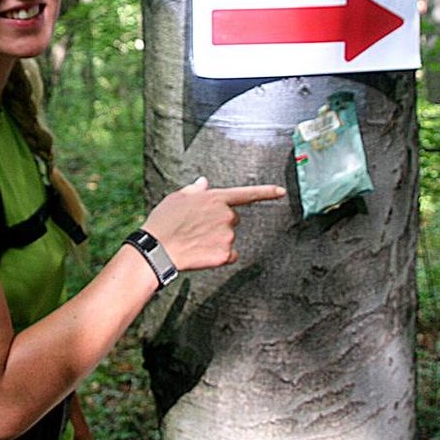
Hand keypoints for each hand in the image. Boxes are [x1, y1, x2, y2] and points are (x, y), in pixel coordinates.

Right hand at [142, 176, 285, 272]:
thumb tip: (204, 182)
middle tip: (196, 228)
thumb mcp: (177, 198)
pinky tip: (201, 253)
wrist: (158, 249)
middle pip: (232, 219)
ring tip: (194, 241)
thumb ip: (195, 190)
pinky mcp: (225, 255)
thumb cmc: (164, 222)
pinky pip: (229, 255)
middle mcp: (226, 215)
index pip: (247, 193)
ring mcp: (228, 236)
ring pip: (229, 238)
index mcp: (216, 198)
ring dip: (217, 240)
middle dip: (219, 223)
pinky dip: (219, 256)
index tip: (281, 191)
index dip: (266, 192)